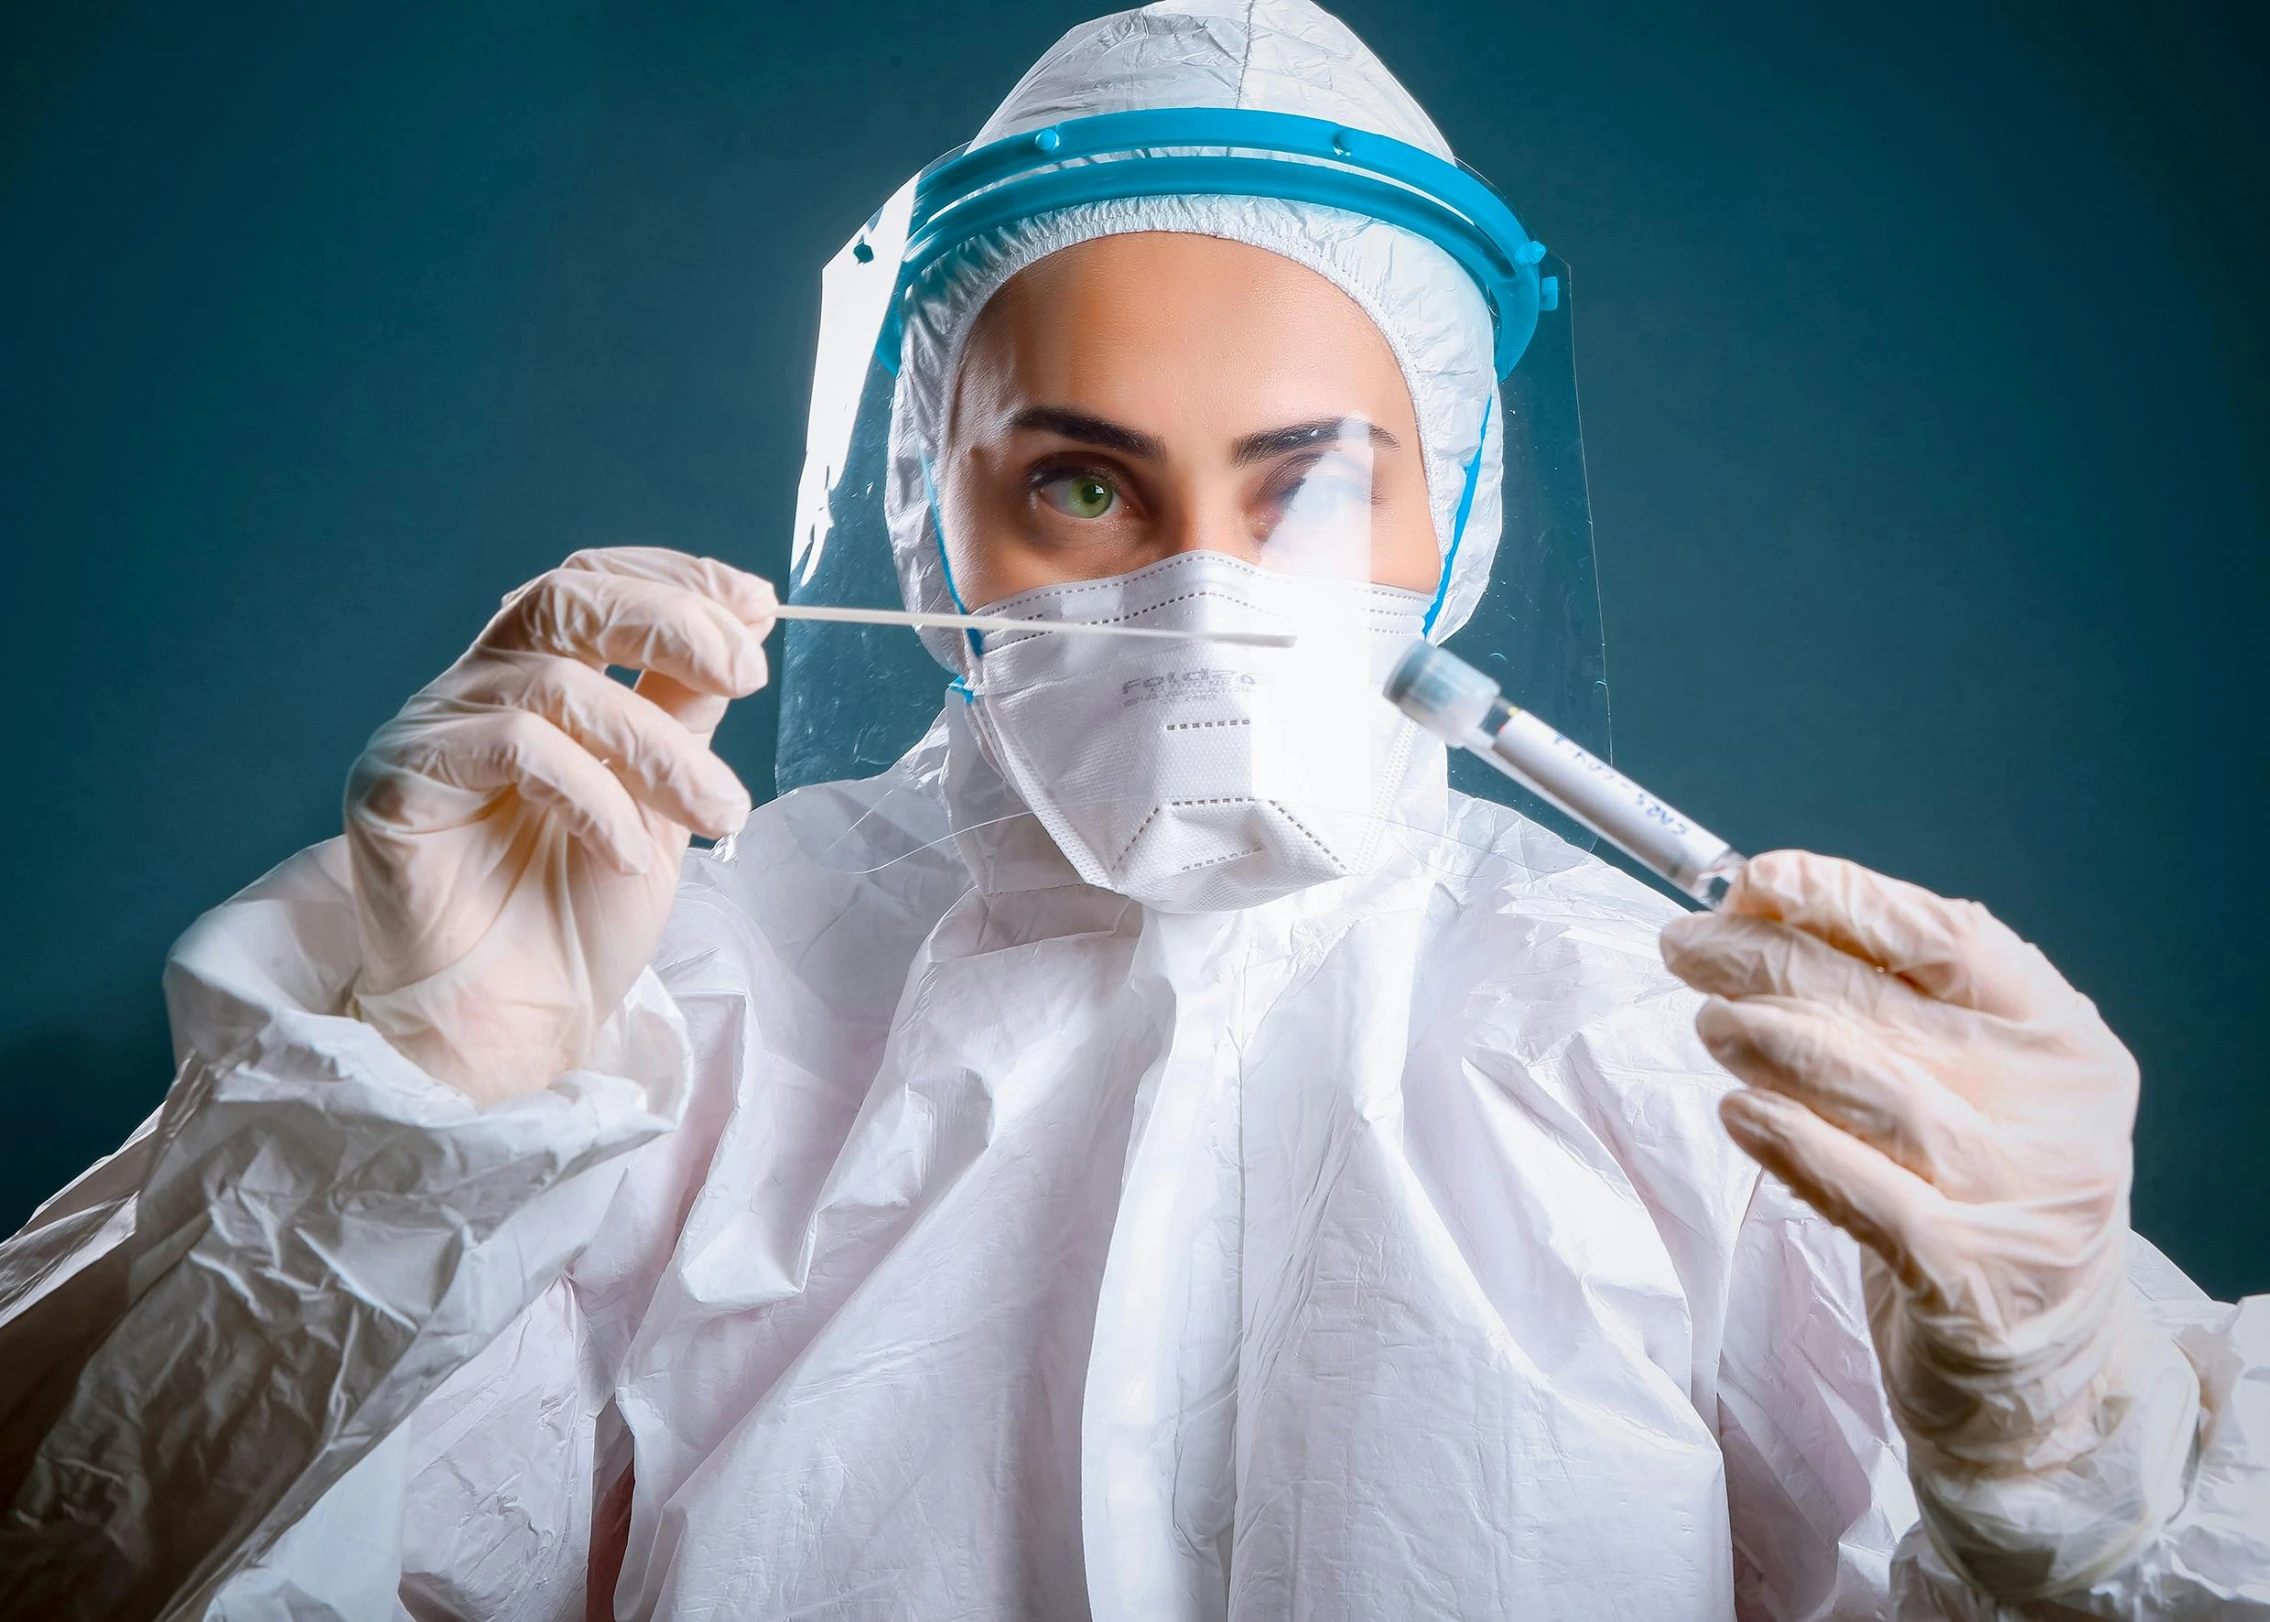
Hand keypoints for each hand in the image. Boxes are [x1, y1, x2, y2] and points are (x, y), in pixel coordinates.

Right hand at [344, 547, 774, 1102]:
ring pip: (555, 687)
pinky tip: (629, 853)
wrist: (518, 1025)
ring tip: (718, 813)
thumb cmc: (579, 915)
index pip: (593, 584)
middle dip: (670, 621)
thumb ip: (683, 709)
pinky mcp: (395, 784)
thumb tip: (743, 619)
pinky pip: (511, 750)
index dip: (676, 578)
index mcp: (532, 676)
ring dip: (660, 748)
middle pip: (563, 599)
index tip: (760, 604)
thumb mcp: (660, 796)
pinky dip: (592, 797)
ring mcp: (428, 731)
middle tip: (748, 674)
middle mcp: (473, 689)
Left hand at [1659, 852, 2141, 1474]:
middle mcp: (2053, 1109)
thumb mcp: (1975, 1082)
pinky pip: (1859, 1190)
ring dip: (1768, 1041)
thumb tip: (1762, 901)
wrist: (2047, 1360)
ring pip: (1870, 1088)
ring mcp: (2016, 1195)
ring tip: (1708, 1022)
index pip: (1950, 938)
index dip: (1848, 897)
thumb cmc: (1978, 1189)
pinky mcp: (1964, 1277)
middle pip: (1886, 1007)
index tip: (1759, 876)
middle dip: (1766, 961)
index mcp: (2062, 1038)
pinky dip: (1789, 1143)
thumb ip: (1894, 998)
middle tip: (1685, 946)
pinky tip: (1736, 1113)